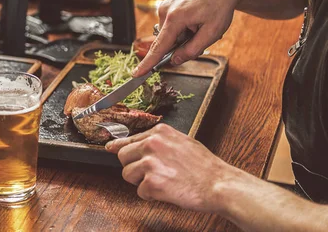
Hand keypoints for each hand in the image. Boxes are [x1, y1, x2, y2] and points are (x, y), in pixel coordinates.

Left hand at [106, 123, 241, 212]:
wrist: (219, 184)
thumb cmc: (204, 166)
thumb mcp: (182, 142)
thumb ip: (159, 141)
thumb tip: (138, 142)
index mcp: (159, 132)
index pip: (129, 139)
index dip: (118, 146)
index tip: (109, 147)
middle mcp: (152, 144)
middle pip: (123, 156)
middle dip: (133, 166)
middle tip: (150, 173)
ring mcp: (150, 163)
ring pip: (127, 174)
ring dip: (141, 182)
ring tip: (162, 181)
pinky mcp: (152, 183)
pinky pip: (140, 191)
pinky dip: (151, 195)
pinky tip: (167, 191)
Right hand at [134, 0, 238, 76]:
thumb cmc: (219, 7)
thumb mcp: (212, 33)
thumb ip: (192, 50)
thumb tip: (174, 60)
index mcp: (176, 18)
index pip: (159, 46)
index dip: (148, 63)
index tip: (136, 73)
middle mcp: (166, 11)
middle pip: (167, 41)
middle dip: (182, 44)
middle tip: (200, 34)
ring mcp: (165, 6)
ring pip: (169, 34)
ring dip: (183, 35)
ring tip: (199, 24)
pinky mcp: (167, 5)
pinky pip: (170, 25)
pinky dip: (181, 28)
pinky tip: (194, 20)